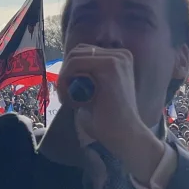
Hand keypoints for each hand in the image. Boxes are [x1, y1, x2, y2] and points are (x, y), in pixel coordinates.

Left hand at [57, 45, 165, 182]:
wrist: (124, 136)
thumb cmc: (108, 120)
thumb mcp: (94, 92)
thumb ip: (85, 77)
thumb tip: (64, 71)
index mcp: (119, 59)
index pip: (84, 53)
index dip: (70, 71)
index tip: (67, 92)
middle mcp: (121, 54)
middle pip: (78, 52)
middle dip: (65, 74)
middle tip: (65, 97)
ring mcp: (117, 58)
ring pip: (74, 57)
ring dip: (64, 79)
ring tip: (68, 100)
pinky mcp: (110, 66)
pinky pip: (75, 64)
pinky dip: (66, 81)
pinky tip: (71, 100)